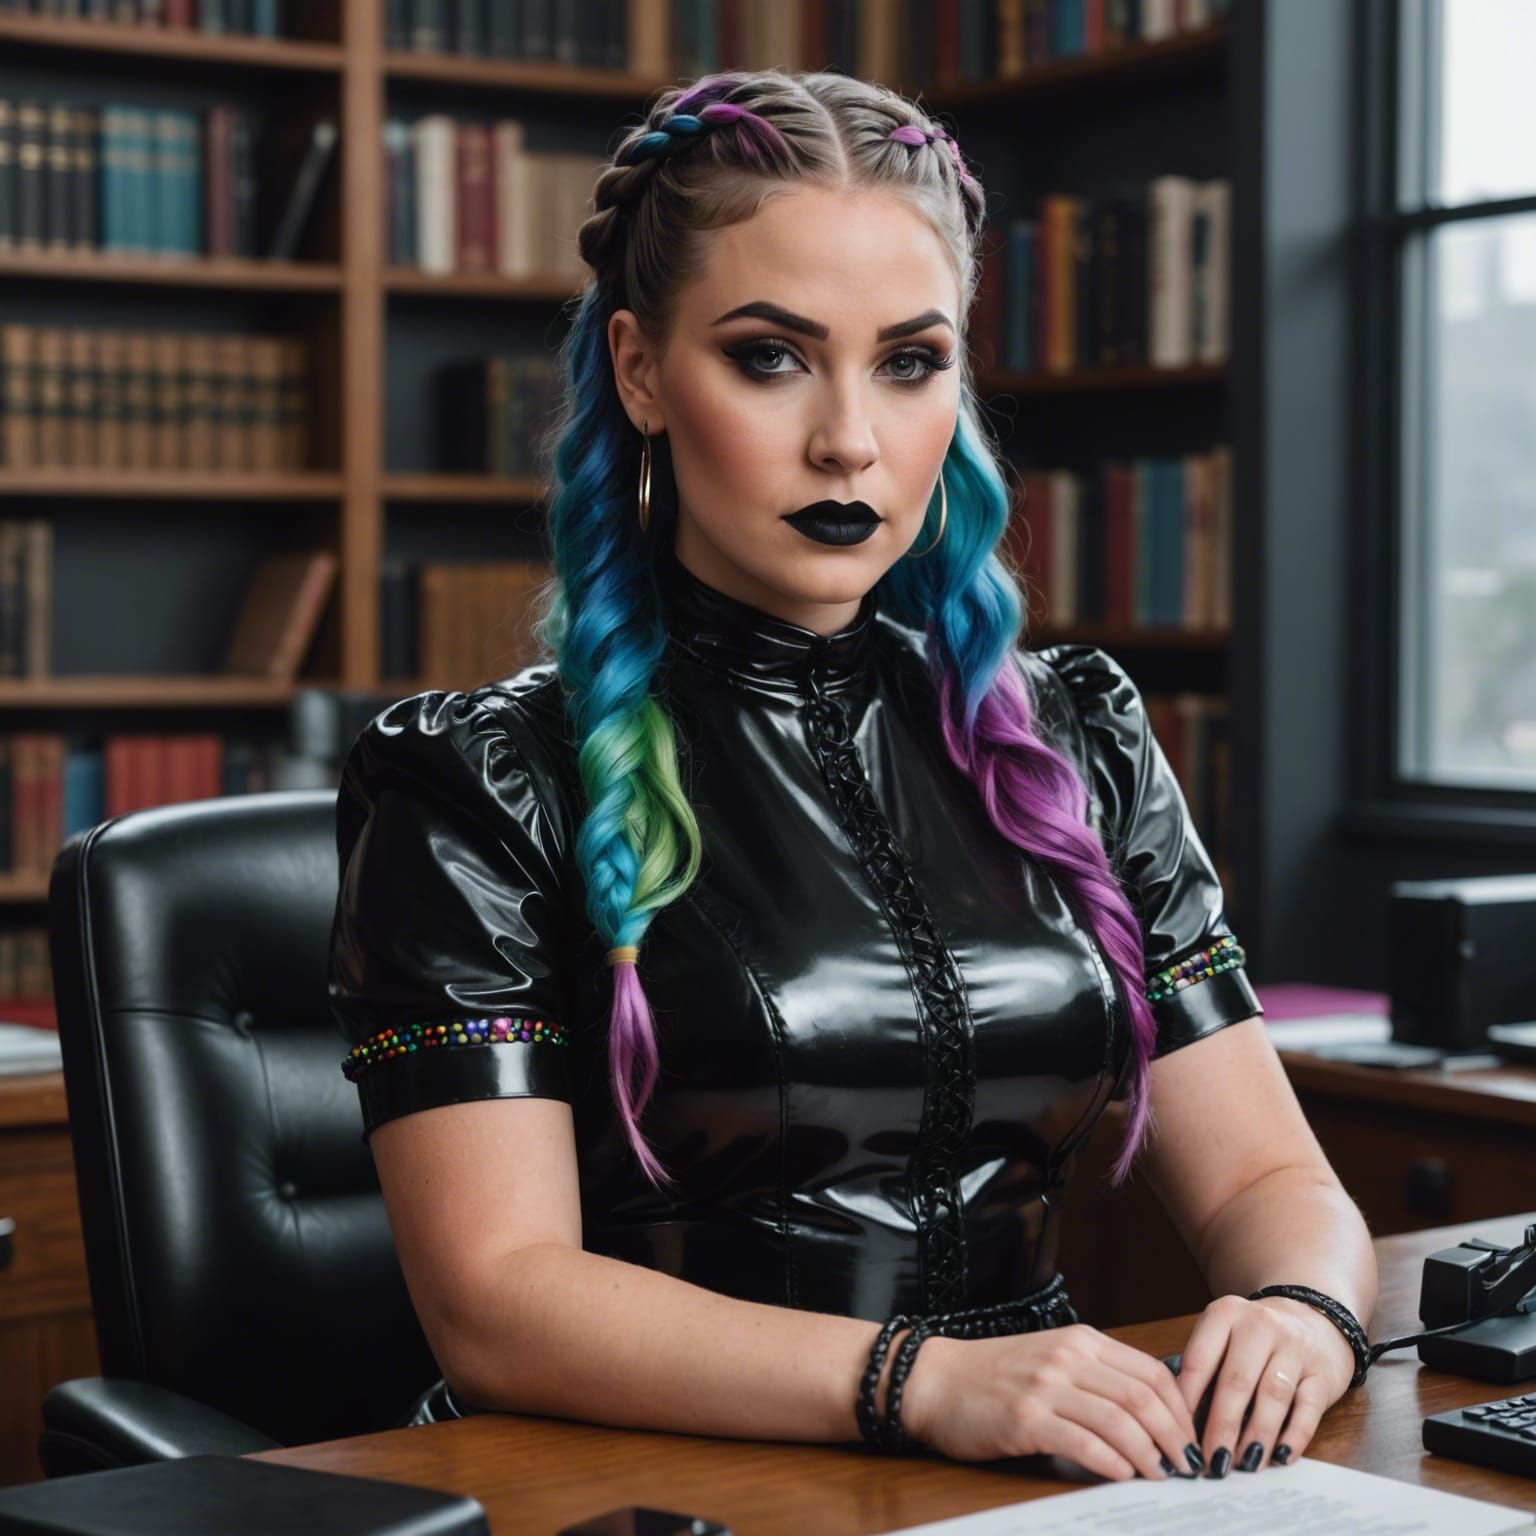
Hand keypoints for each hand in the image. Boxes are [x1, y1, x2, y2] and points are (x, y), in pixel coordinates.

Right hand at [902, 1323, 1203, 1479]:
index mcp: (1080, 1342)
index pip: (1151, 1371)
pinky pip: (1084, 1442)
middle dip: (1176, 1436)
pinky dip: (1112, 1462)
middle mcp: (1067, 1357)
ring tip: (1163, 1476)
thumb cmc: (994, 1377)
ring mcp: (1046, 1386)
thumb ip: (1095, 1378)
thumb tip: (1152, 1417)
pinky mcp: (1026, 1418)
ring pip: (1120, 1419)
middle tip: (1192, 1466)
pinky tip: (1124, 1475)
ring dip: (1151, 1454)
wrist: (935, 1380)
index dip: (1182, 1409)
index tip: (1195, 1439)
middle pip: (1143, 1396)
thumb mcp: (1052, 1362)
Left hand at [1175, 1293, 1356, 1474]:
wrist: (1311, 1319)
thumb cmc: (1253, 1340)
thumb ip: (1205, 1372)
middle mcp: (1259, 1325)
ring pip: (1273, 1396)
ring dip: (1257, 1435)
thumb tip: (1184, 1424)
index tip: (1180, 1435)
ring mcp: (1294, 1347)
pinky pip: (1308, 1409)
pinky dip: (1294, 1436)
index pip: (1199, 1361)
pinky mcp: (1322, 1373)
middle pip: (1236, 1381)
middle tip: (1213, 1462)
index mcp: (1225, 1314)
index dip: (1187, 1402)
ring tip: (1244, 1465)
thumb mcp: (1223, 1339)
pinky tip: (1281, 1457)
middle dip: (1222, 1427)